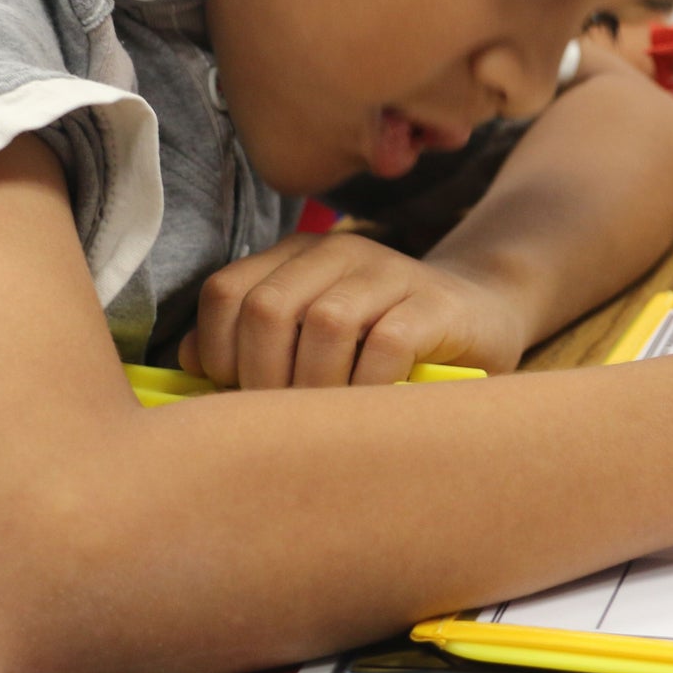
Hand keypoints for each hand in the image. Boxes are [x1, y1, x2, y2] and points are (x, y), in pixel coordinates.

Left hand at [178, 232, 528, 388]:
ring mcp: (391, 273)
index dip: (218, 351)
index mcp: (299, 256)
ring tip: (324, 420)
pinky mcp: (435, 305)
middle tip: (280, 420)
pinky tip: (369, 410)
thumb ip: (254, 342)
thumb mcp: (313, 334)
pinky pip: (387, 345)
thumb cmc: (383, 341)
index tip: (236, 396)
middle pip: (269, 309)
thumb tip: (190, 368)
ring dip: (315, 387)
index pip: (227, 292)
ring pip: (325, 324)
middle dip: (263, 378)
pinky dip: (368, 387)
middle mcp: (341, 252)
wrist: (482, 315)